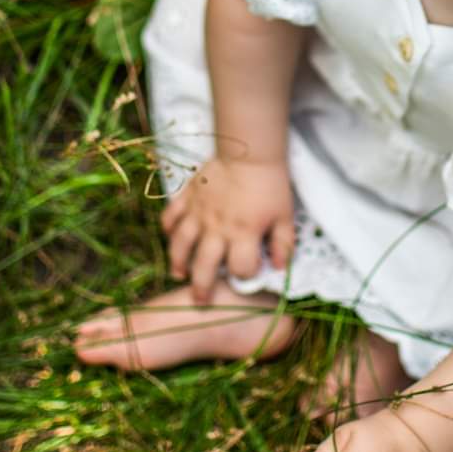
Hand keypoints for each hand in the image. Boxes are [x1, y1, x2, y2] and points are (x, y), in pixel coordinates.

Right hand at [161, 156, 294, 302]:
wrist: (249, 151)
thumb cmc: (270, 184)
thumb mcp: (285, 215)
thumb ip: (283, 244)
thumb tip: (280, 268)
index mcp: (243, 234)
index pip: (240, 268)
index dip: (246, 275)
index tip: (249, 271)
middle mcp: (217, 228)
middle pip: (203, 266)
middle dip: (201, 288)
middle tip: (200, 300)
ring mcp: (198, 213)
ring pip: (180, 245)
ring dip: (178, 262)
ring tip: (179, 274)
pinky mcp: (187, 197)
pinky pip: (170, 216)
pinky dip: (168, 227)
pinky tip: (172, 236)